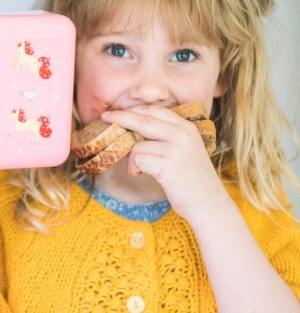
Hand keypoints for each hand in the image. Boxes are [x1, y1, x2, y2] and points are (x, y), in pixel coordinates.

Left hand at [101, 105, 226, 219]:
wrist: (208, 203)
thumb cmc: (192, 179)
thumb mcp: (185, 149)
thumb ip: (165, 136)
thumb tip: (132, 129)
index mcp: (186, 127)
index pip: (155, 111)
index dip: (133, 109)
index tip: (116, 110)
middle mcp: (182, 134)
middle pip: (142, 120)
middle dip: (120, 117)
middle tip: (105, 117)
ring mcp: (175, 149)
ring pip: (137, 146)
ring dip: (132, 159)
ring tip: (139, 169)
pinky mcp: (167, 164)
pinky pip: (138, 160)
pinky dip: (135, 169)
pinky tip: (143, 175)